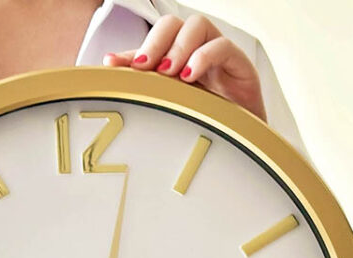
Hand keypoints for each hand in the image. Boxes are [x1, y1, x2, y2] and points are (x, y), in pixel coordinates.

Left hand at [103, 15, 266, 121]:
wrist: (242, 138)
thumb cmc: (209, 117)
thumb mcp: (171, 100)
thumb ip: (144, 82)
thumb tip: (110, 64)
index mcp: (178, 55)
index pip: (153, 39)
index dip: (133, 49)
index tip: (114, 64)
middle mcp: (196, 48)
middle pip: (173, 23)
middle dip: (155, 42)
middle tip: (145, 66)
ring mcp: (218, 52)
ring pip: (197, 25)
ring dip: (179, 46)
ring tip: (169, 72)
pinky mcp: (239, 62)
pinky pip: (222, 46)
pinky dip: (204, 57)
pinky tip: (191, 75)